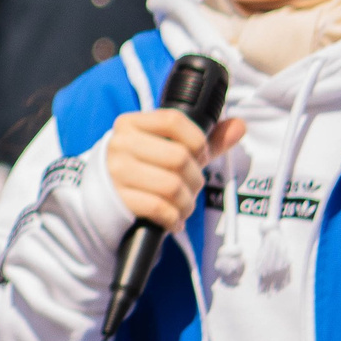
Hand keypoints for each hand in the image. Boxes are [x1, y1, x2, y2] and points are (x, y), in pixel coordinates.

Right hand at [104, 108, 245, 231]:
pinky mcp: (117, 198)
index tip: (199, 155)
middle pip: (178, 157)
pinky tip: (173, 219)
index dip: (197, 140)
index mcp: (131, 124)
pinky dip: (173, 218)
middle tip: (191, 187)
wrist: (102, 197)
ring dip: (186, 202)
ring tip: (183, 205)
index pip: (173, 120)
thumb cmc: (141, 169)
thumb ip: (203, 140)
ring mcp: (116, 172)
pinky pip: (158, 208)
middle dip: (195, 178)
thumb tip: (239, 126)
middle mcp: (120, 144)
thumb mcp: (167, 149)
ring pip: (171, 186)